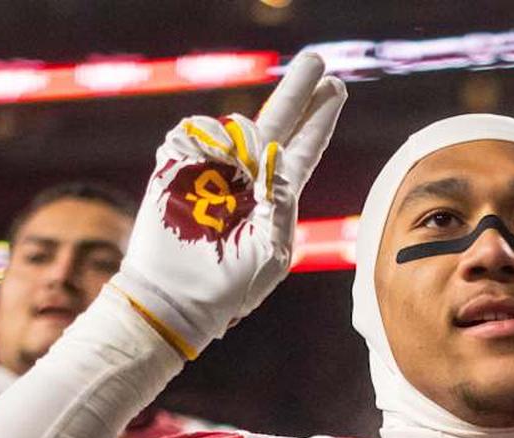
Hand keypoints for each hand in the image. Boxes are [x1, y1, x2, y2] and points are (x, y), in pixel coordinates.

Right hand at [111, 53, 345, 358]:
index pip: (304, 148)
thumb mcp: (272, 252)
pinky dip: (201, 140)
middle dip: (298, 90)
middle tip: (317, 62)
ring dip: (237, 139)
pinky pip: (191, 133)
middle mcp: (248, 174)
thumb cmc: (231, 285)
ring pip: (233, 126)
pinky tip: (205, 160)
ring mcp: (213, 168)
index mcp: (277, 195)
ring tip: (234, 169)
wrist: (177, 298)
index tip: (336, 88)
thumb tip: (275, 158)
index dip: (319, 118)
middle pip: (277, 120)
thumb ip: (281, 205)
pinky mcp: (177, 166)